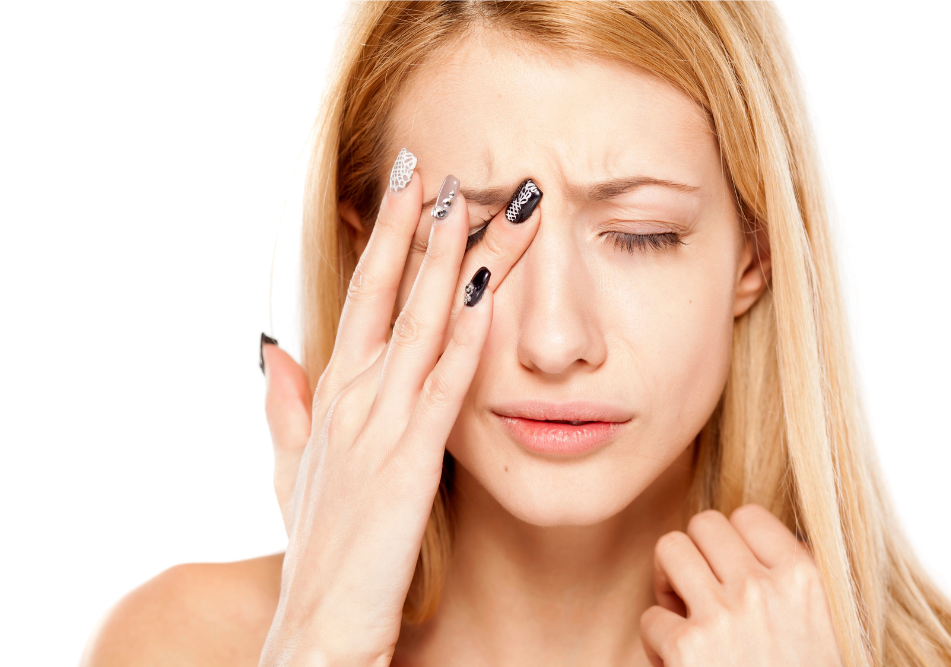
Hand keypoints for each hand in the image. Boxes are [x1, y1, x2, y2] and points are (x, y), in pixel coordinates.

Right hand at [259, 166, 538, 666]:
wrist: (316, 623)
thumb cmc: (318, 545)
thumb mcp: (289, 466)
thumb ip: (283, 403)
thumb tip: (272, 347)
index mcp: (333, 393)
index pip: (362, 295)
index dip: (385, 239)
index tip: (406, 188)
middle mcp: (353, 396)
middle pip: (390, 293)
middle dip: (414, 227)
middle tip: (437, 166)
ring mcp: (380, 424)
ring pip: (423, 324)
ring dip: (451, 261)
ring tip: (476, 202)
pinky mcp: (410, 461)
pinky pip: (444, 386)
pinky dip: (466, 338)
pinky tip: (489, 295)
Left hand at [640, 505, 842, 666]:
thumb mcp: (829, 628)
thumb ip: (795, 582)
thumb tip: (747, 540)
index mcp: (808, 579)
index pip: (747, 516)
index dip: (732, 544)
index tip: (734, 576)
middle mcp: (766, 589)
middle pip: (703, 525)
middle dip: (696, 557)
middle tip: (703, 596)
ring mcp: (724, 616)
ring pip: (669, 550)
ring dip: (671, 585)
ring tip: (689, 622)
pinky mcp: (687, 648)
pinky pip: (651, 617)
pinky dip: (659, 645)